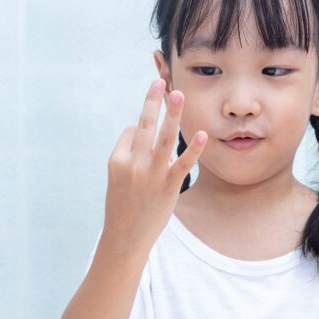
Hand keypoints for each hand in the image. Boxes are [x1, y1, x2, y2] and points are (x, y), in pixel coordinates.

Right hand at [103, 78, 206, 251]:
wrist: (126, 237)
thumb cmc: (123, 205)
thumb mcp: (117, 178)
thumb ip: (131, 156)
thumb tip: (149, 136)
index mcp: (117, 160)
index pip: (131, 131)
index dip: (139, 132)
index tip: (142, 143)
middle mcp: (133, 164)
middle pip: (144, 125)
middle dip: (152, 101)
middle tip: (160, 81)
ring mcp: (151, 175)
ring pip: (164, 138)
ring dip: (172, 114)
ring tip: (178, 94)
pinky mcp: (168, 186)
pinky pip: (182, 163)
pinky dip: (193, 148)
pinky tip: (202, 134)